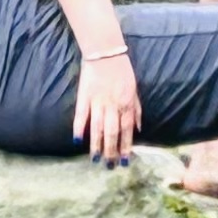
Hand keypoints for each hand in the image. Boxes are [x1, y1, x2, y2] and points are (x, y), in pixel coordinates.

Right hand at [73, 48, 140, 162]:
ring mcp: (97, 101)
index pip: (127, 129)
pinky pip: (81, 114)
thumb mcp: (135, 89)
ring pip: (97, 127)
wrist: (105, 51)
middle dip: (112, 150)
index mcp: (126, 103)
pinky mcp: (84, 96)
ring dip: (96, 144)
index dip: (126, 146)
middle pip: (112, 132)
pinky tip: (77, 140)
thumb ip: (136, 110)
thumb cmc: (122, 70)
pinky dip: (78, 127)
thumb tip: (140, 129)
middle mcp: (112, 105)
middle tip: (110, 166)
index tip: (125, 161)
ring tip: (96, 159)